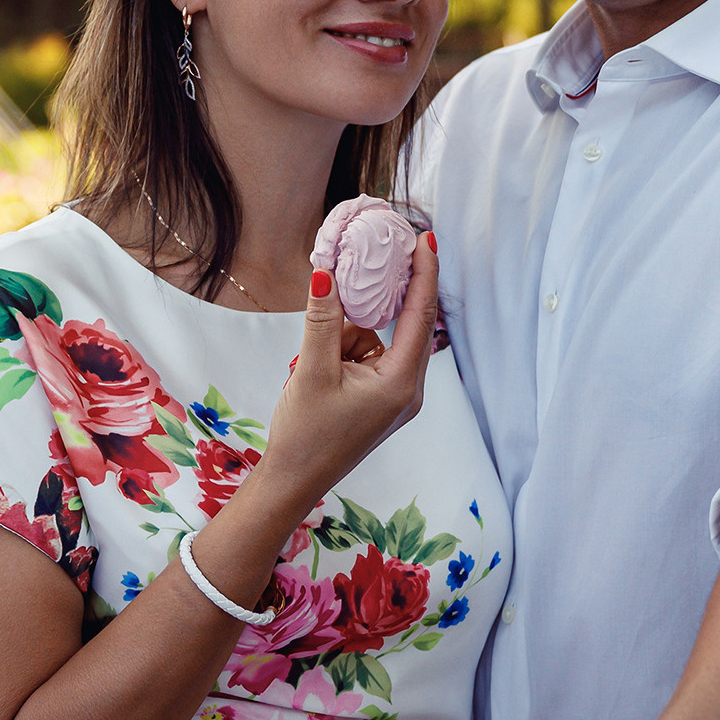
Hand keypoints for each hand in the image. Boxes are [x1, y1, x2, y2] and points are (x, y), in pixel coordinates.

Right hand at [256, 236, 438, 516]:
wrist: (293, 481)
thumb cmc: (304, 434)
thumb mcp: (310, 369)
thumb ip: (323, 318)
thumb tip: (327, 271)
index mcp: (401, 383)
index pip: (421, 316)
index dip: (425, 273)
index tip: (426, 238)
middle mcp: (407, 389)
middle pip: (405, 325)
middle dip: (385, 296)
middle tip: (378, 255)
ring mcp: (395, 397)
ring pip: (380, 341)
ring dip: (351, 334)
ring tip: (315, 360)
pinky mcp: (380, 401)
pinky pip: (370, 357)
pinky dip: (348, 349)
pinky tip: (320, 367)